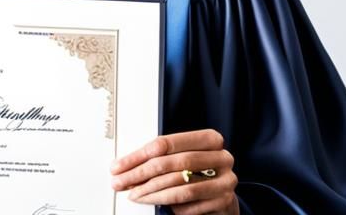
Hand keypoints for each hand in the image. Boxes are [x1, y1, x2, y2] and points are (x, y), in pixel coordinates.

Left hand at [110, 129, 238, 213]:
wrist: (223, 196)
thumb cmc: (198, 174)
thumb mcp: (182, 159)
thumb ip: (160, 159)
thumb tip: (125, 168)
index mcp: (209, 139)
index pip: (167, 143)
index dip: (139, 156)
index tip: (119, 166)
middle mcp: (221, 157)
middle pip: (173, 163)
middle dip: (142, 174)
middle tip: (122, 182)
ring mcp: (225, 180)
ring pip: (180, 186)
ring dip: (152, 193)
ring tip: (135, 196)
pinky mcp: (224, 201)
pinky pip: (189, 205)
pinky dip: (171, 206)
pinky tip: (160, 205)